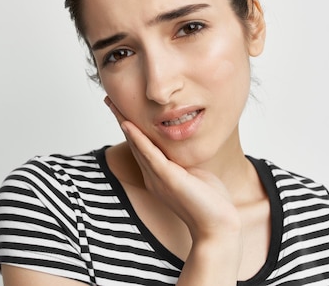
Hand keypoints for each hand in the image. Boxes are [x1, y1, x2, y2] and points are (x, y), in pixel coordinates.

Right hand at [104, 96, 241, 242]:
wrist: (218, 227)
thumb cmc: (211, 203)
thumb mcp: (194, 174)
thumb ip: (184, 160)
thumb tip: (185, 146)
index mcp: (157, 175)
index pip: (141, 145)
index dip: (131, 126)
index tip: (123, 109)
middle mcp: (152, 176)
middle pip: (133, 142)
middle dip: (121, 119)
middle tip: (110, 100)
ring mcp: (158, 178)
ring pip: (137, 145)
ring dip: (124, 123)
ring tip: (114, 105)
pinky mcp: (168, 178)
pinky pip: (149, 154)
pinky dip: (138, 138)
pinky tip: (129, 124)